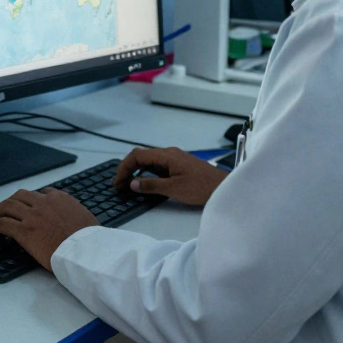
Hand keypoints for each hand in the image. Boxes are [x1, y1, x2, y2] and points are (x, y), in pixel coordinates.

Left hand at [0, 188, 98, 270]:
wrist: (85, 252)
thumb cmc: (89, 240)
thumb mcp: (86, 218)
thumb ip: (75, 213)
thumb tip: (74, 217)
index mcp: (60, 199)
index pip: (42, 193)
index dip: (32, 199)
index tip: (28, 206)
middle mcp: (43, 203)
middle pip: (20, 196)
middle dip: (11, 202)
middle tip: (6, 210)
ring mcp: (32, 216)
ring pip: (7, 206)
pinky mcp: (23, 231)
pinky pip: (3, 224)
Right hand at [113, 147, 227, 205]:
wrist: (224, 187)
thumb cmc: (200, 187)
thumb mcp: (173, 188)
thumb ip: (151, 185)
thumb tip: (132, 183)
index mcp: (166, 155)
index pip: (137, 155)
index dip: (124, 167)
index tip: (118, 182)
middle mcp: (169, 153)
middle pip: (142, 156)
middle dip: (128, 168)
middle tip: (120, 184)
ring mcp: (175, 159)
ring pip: (150, 161)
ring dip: (137, 171)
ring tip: (129, 185)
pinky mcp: (180, 165)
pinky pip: (158, 165)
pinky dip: (147, 172)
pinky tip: (146, 183)